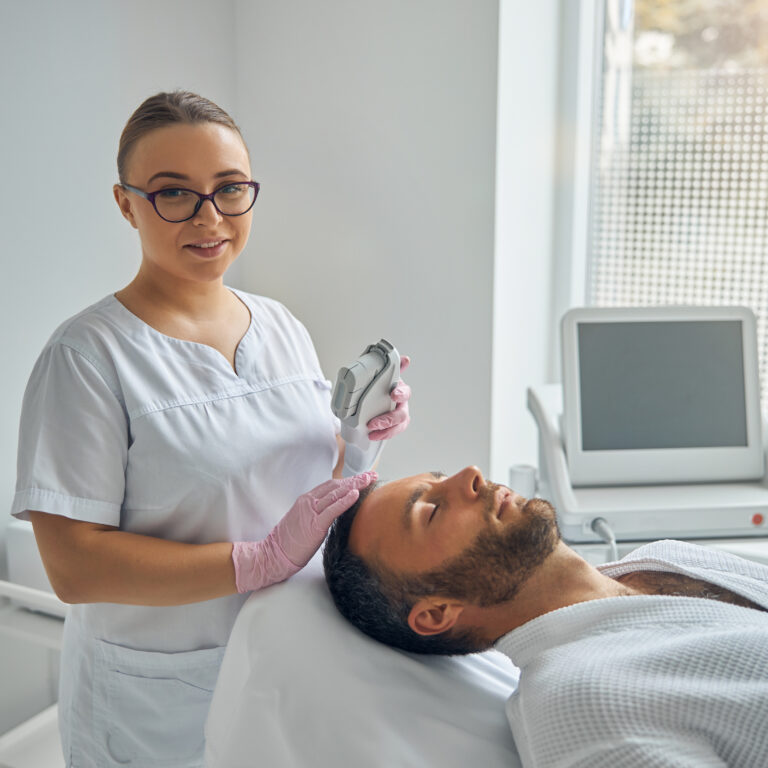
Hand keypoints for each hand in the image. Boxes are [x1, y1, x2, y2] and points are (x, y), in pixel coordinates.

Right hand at [232, 472, 376, 592]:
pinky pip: (333, 509)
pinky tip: (356, 494)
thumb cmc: (288, 542)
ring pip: (335, 493)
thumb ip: (316, 513)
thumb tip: (333, 512)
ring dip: (354, 485)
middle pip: (336, 485)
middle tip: (371, 475)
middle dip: (355, 480)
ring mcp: (311, 511)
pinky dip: (345, 500)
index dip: (348, 481)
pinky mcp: (314, 524)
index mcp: (306, 500)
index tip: (362, 478)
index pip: (331, 486)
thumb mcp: (303, 521)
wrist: (274, 554)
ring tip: (368, 480)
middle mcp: (309, 502)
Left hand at [367, 355, 410, 440]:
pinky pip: (392, 433)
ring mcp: (399, 416)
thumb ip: (390, 367)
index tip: (393, 394)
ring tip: (372, 432)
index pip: (405, 392)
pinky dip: (383, 435)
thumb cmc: (380, 386)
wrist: (374, 396)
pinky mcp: (394, 426)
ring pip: (399, 426)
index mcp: (400, 390)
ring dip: (386, 431)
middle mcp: (402, 404)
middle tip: (374, 423)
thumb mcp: (382, 376)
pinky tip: (373, 436)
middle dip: (389, 419)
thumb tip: (405, 359)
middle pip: (402, 414)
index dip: (401, 393)